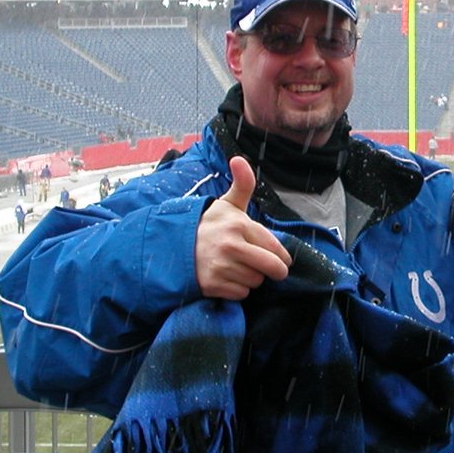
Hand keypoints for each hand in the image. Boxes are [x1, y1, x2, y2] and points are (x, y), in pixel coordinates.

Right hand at [195, 156, 291, 299]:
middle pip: (271, 268)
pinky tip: (226, 277)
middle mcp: (230, 245)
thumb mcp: (226, 204)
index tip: (279, 258)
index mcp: (239, 224)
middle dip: (273, 270)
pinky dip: (237, 289)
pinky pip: (241, 294)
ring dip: (252, 278)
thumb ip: (242, 184)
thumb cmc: (208, 225)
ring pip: (256, 282)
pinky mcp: (212, 285)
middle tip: (269, 269)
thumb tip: (239, 159)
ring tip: (237, 266)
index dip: (281, 256)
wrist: (172, 246)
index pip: (276, 248)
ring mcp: (220, 266)